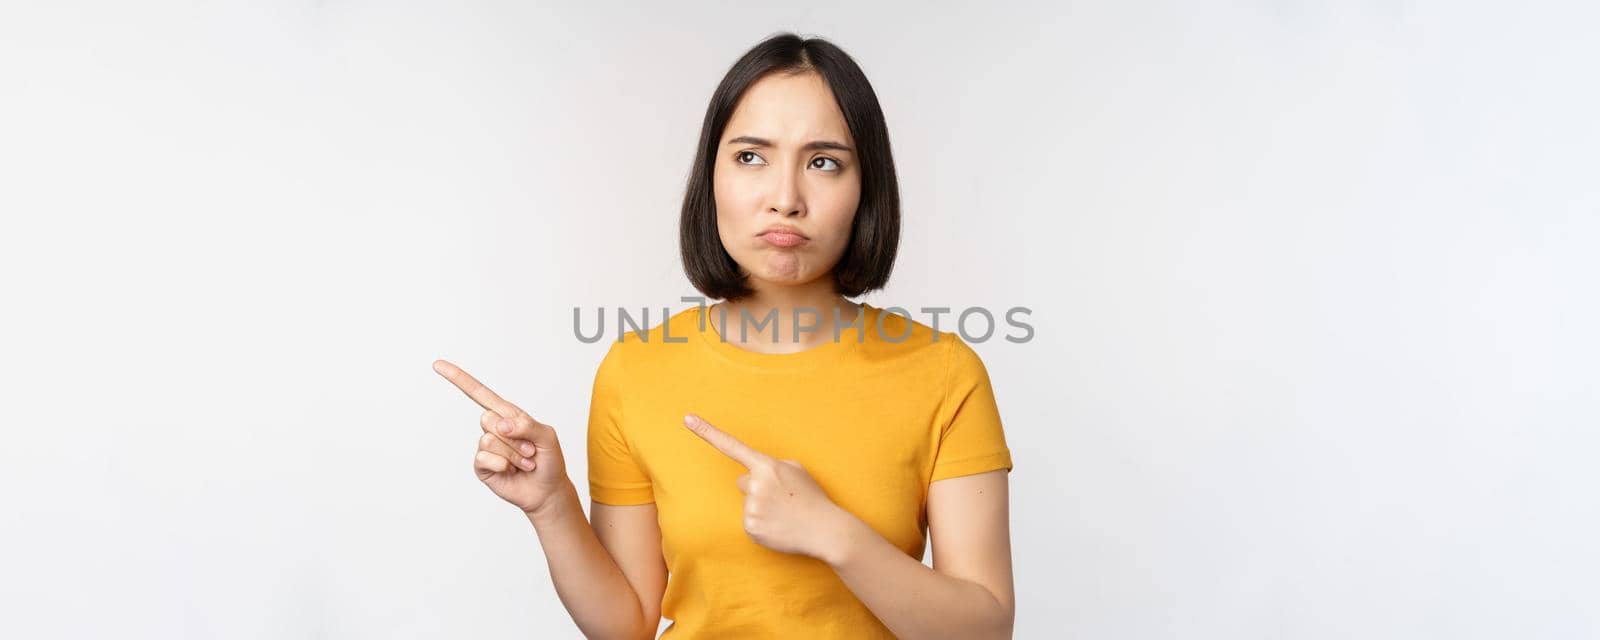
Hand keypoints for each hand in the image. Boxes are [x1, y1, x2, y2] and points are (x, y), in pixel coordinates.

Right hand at [434, 359, 569, 515]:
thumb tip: (501, 424)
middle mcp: (494, 428)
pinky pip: (484, 458)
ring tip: (525, 462)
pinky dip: (504, 465)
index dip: (459, 379)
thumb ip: (527, 425)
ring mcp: (487, 447)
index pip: (480, 393)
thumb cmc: (549, 461)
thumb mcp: (547, 437)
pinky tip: (512, 471)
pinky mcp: (482, 466)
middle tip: (529, 450)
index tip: (437, 365)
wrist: (547, 491)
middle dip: (514, 437)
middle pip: (488, 418)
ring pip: (489, 440)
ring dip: (513, 454)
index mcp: (508, 414)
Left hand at [682, 413, 850, 559]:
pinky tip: (779, 526)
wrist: (825, 529)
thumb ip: (772, 466)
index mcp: (767, 466)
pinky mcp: (750, 527)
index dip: (707, 431)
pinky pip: (749, 521)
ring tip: (784, 513)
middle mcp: (755, 484)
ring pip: (746, 502)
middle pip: (743, 482)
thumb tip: (754, 475)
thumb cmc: (812, 498)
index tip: (687, 418)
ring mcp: (751, 507)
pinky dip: (762, 524)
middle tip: (782, 499)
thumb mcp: (797, 470)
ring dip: (762, 507)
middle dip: (758, 488)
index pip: (731, 445)